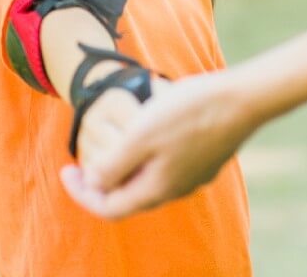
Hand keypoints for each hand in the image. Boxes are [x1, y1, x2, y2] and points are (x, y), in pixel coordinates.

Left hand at [61, 70, 254, 219]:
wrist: (241, 99)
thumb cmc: (188, 114)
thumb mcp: (140, 136)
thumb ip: (114, 165)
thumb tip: (95, 184)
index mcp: (155, 189)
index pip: (108, 207)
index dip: (81, 193)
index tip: (65, 170)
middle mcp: (175, 190)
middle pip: (128, 196)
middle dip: (102, 180)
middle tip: (82, 157)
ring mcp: (193, 175)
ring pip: (148, 179)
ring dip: (125, 165)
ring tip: (112, 140)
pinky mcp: (205, 158)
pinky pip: (166, 163)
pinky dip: (147, 152)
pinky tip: (147, 126)